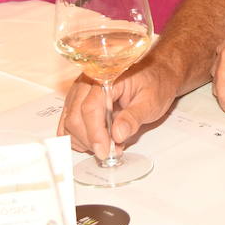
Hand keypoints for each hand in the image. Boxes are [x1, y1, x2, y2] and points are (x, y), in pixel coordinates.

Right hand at [60, 57, 179, 156]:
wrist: (156, 72)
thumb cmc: (154, 82)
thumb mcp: (151, 101)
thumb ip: (134, 117)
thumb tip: (117, 134)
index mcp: (106, 77)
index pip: (90, 108)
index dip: (95, 134)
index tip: (105, 150)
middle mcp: (88, 81)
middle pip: (75, 116)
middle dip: (90, 140)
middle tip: (109, 152)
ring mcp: (81, 91)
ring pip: (69, 121)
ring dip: (84, 140)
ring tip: (107, 145)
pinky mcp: (78, 100)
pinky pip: (68, 121)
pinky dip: (78, 136)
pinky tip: (95, 140)